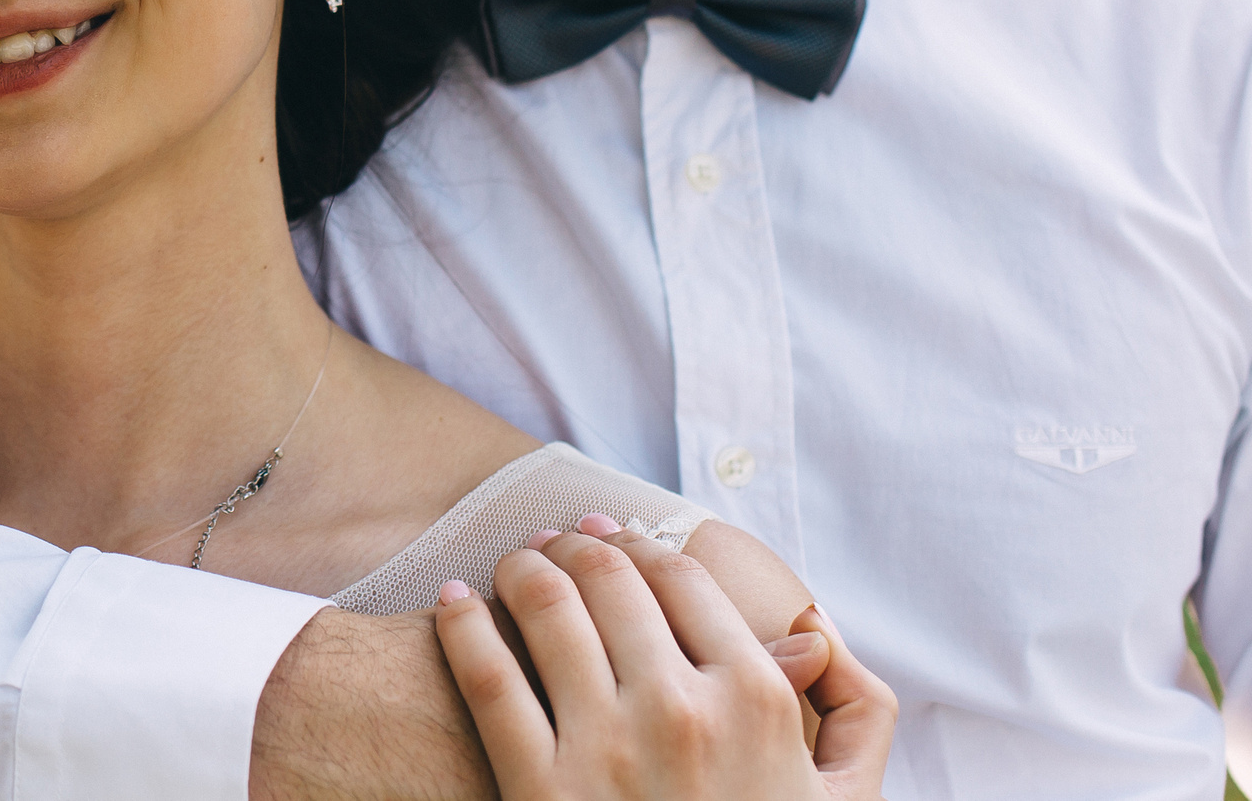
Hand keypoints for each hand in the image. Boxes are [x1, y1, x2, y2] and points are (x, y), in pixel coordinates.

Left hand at [433, 522, 894, 800]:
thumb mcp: (844, 798)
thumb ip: (856, 710)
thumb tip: (814, 630)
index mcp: (755, 699)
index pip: (679, 578)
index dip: (637, 543)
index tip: (611, 534)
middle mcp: (681, 712)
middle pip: (607, 578)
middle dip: (573, 544)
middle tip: (551, 540)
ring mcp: (606, 750)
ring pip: (546, 606)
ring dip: (520, 567)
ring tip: (509, 566)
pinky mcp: (539, 790)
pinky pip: (486, 678)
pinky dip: (462, 625)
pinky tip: (453, 606)